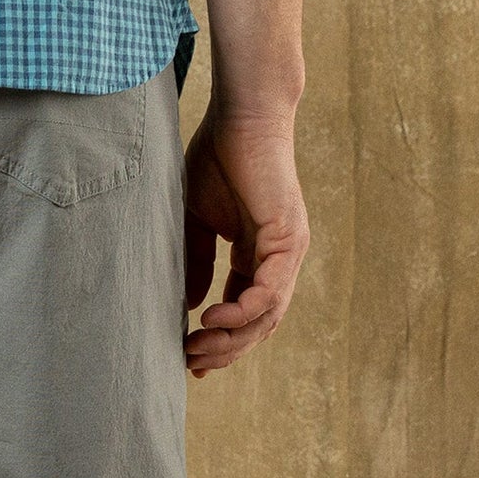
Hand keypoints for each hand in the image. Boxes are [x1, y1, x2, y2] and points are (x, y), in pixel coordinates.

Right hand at [182, 111, 310, 376]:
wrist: (241, 115)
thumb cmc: (217, 158)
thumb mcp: (197, 221)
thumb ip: (197, 263)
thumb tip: (192, 306)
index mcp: (259, 255)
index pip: (245, 311)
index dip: (220, 339)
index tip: (190, 358)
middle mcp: (280, 259)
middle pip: (259, 324)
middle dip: (224, 349)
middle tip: (190, 362)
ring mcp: (288, 251)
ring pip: (266, 316)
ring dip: (231, 339)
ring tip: (196, 348)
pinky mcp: (287, 239)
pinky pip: (268, 291)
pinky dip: (241, 311)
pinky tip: (211, 319)